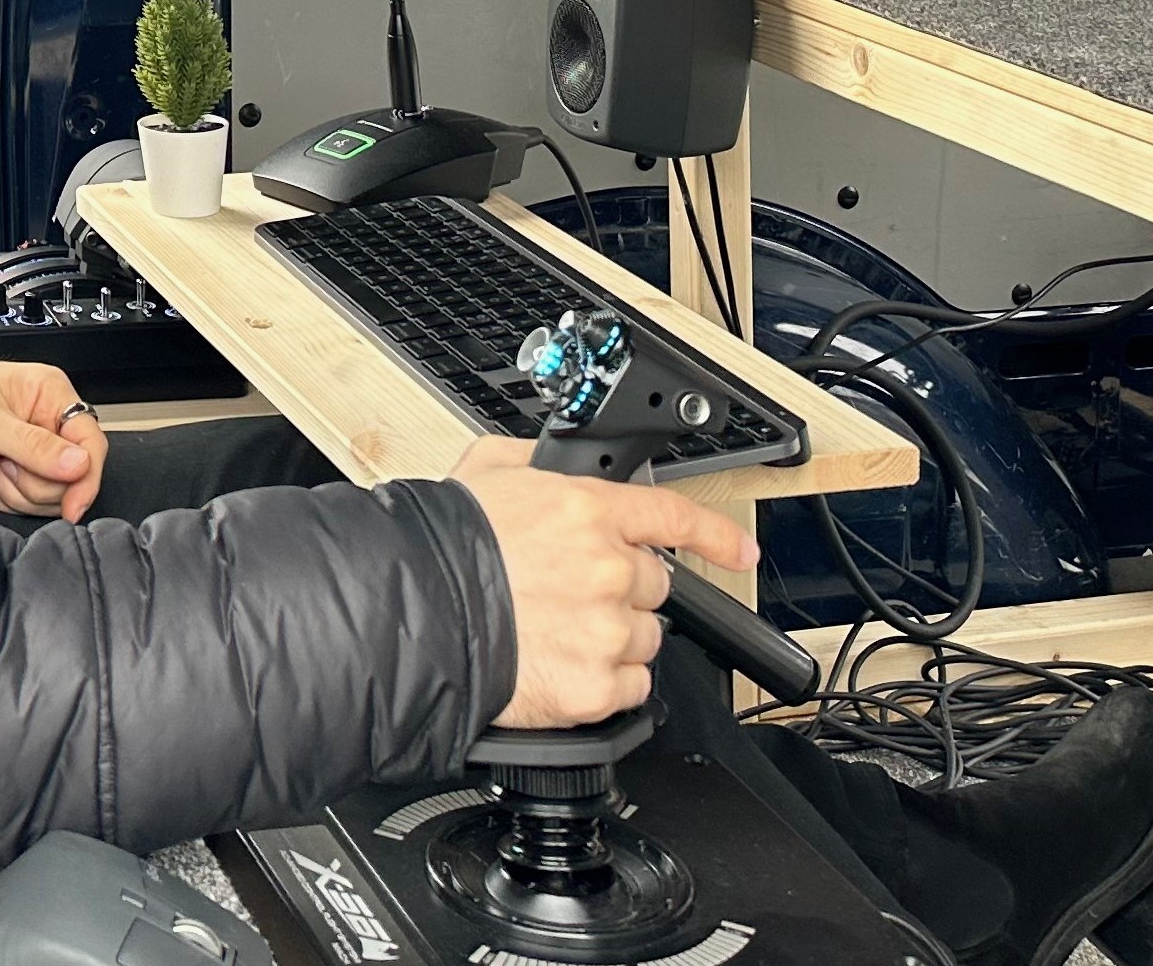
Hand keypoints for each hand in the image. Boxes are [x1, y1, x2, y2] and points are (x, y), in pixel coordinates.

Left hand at [0, 356, 103, 519]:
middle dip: (31, 481)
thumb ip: (35, 446)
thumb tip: (79, 465)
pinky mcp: (22, 468)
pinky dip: (3, 494)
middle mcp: (51, 421)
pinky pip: (27, 499)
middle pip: (70, 476)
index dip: (86, 480)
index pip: (91, 443)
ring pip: (49, 494)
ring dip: (14, 488)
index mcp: (52, 395)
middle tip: (1, 462)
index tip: (71, 508)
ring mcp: (38, 448)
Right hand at [445, 437, 758, 727]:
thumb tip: (552, 464)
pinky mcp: (596, 686)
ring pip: (644, 639)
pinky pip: (628, 688)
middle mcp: (610, 569)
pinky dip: (602, 684)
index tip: (739, 550)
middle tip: (569, 596)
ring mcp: (608, 630)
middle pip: (654, 586)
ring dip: (612, 637)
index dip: (717, 536)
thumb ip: (535, 465)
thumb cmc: (441, 550)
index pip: (676, 518)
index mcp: (589, 511)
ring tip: (554, 634)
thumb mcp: (484, 471)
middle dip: (620, 590)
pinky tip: (559, 667)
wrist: (413, 619)